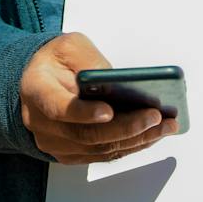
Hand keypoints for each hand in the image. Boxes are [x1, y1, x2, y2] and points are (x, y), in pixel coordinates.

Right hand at [19, 32, 174, 163]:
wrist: (39, 82)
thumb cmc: (56, 61)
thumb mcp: (69, 46)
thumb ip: (89, 61)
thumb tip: (118, 81)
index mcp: (37, 91)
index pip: (58, 107)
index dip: (83, 113)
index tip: (109, 111)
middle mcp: (41, 124)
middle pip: (85, 135)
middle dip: (125, 128)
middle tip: (155, 117)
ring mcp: (56, 144)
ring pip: (99, 149)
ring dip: (136, 140)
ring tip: (166, 125)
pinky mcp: (72, 154)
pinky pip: (104, 155)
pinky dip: (131, 146)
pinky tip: (154, 133)